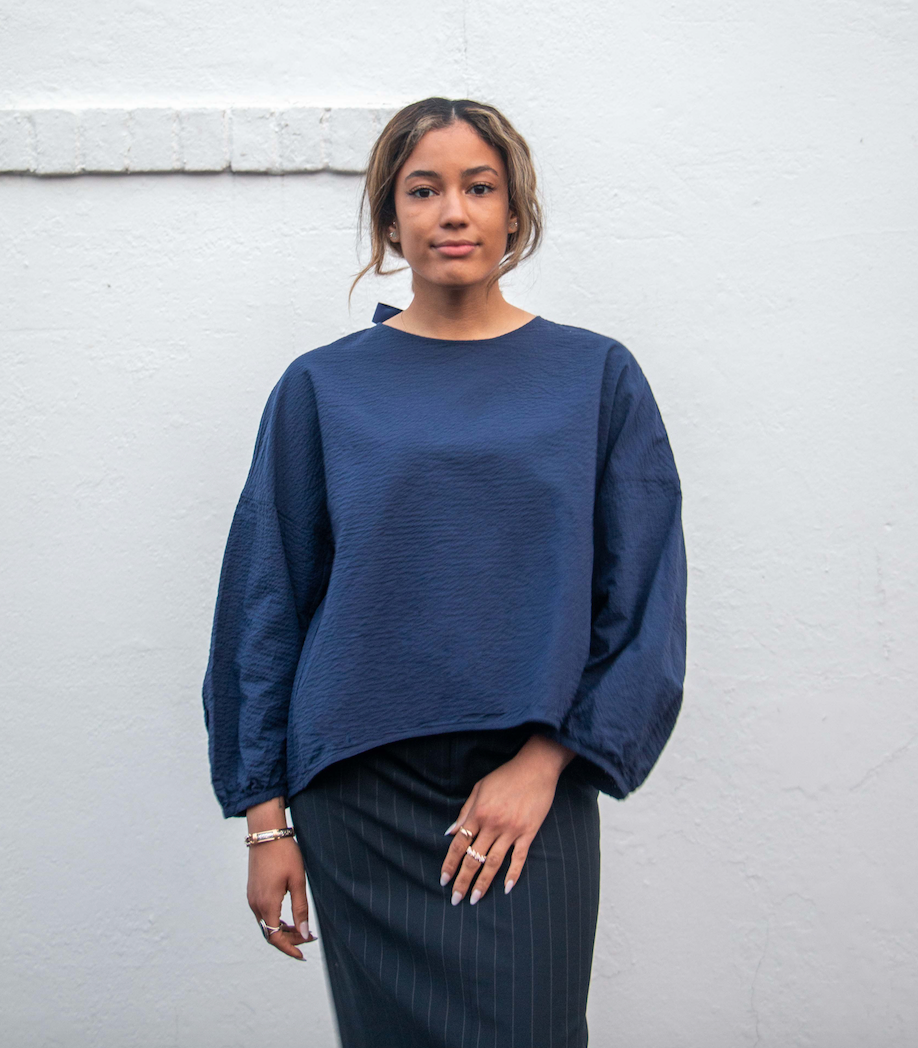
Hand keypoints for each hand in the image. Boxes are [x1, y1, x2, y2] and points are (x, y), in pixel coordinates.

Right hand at [247, 837, 317, 959]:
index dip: (289, 949)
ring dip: (283, 930)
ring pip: (266, 924)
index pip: (276, 938)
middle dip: (290, 940)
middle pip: (270, 933)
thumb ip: (300, 909)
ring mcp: (251, 898)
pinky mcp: (252, 891)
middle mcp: (255, 904)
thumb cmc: (285, 855)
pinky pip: (263, 914)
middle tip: (309, 937)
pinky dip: (276, 920)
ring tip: (302, 928)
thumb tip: (304, 933)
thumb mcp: (298, 881)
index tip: (303, 955)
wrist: (266, 833)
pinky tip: (289, 917)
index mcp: (267, 904)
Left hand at [440, 736, 570, 905]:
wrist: (535, 768)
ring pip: (494, 863)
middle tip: (455, 899)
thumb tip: (451, 832)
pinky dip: (513, 874)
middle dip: (463, 880)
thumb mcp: (479, 788)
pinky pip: (519, 857)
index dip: (450, 864)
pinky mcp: (528, 832)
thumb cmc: (505, 776)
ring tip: (475, 899)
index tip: (443, 880)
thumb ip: (465, 811)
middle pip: (474, 858)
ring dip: (483, 883)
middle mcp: (492, 824)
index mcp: (478, 813)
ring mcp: (511, 830)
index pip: (459, 844)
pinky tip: (506, 888)